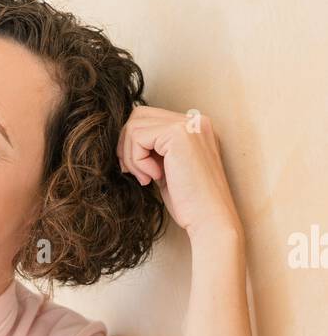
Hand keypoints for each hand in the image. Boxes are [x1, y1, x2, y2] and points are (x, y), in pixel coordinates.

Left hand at [117, 105, 243, 242]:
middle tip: (132, 172)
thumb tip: (125, 140)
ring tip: (146, 178)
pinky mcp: (178, 134)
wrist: (210, 220)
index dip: (134, 144)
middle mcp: (194, 120)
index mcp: (194, 127)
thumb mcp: (167, 169)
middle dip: (127, 145)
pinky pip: (137, 137)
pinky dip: (137, 160)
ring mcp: (188, 124)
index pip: (150, 119)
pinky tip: (152, 178)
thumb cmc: (190, 203)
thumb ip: (153, 151)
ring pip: (135, 126)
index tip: (136, 171)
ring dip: (131, 156)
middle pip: (139, 116)